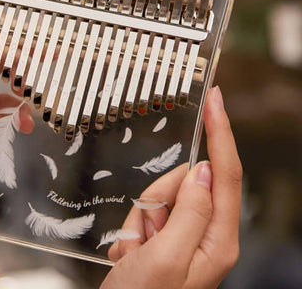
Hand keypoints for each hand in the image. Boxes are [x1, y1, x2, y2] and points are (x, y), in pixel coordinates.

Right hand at [101, 87, 241, 288]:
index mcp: (217, 239)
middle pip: (185, 183)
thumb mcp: (165, 258)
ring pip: (162, 195)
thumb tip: (204, 172)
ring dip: (142, 218)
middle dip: (157, 198)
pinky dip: (135, 227)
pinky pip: (148, 209)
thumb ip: (190, 211)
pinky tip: (132, 253)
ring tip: (136, 250)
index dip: (221, 132)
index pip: (227, 174)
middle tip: (144, 234)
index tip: (215, 100)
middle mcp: (206, 233)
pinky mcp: (167, 234)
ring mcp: (185, 234)